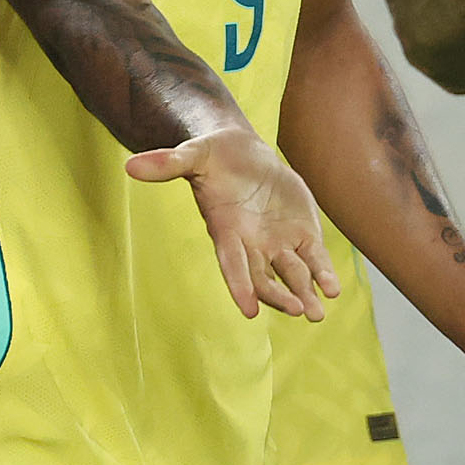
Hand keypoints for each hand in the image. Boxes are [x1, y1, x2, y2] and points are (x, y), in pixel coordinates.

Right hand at [126, 127, 338, 321]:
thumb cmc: (213, 155)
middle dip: (279, 296)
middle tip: (298, 310)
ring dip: (305, 292)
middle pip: (265, 278)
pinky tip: (333, 289)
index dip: (240, 286)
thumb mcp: (193, 154)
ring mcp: (278, 242)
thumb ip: (168, 163)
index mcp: (226, 230)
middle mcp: (252, 244)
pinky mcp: (301, 233)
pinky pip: (314, 258)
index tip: (248, 311)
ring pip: (292, 274)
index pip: (232, 264)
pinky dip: (323, 273)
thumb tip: (130, 166)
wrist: (242, 152)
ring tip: (317, 312)